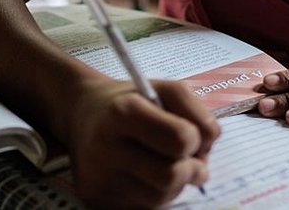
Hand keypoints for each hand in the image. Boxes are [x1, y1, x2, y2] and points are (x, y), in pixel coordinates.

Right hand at [68, 79, 219, 207]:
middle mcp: (105, 146)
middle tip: (190, 162)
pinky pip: (143, 208)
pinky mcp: (95, 198)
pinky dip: (153, 195)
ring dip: (174, 185)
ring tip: (166, 166)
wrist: (82, 114)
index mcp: (123, 112)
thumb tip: (206, 150)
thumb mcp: (164, 89)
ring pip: (159, 198)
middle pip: (170, 176)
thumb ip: (196, 112)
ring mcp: (98, 176)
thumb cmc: (131, 101)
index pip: (180, 139)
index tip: (189, 136)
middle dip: (190, 170)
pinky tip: (145, 177)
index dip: (195, 139)